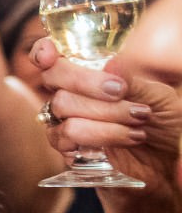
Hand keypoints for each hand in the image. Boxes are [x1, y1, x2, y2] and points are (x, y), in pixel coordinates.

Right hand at [33, 40, 180, 191]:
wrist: (170, 161)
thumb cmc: (166, 122)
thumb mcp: (158, 94)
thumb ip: (133, 78)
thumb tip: (109, 64)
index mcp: (88, 73)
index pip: (50, 57)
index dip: (43, 52)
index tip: (51, 57)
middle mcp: (71, 95)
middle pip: (53, 78)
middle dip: (87, 82)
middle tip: (120, 91)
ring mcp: (65, 123)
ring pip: (63, 108)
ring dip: (106, 114)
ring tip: (139, 120)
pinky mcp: (69, 150)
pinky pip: (69, 137)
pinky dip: (105, 135)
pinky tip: (130, 138)